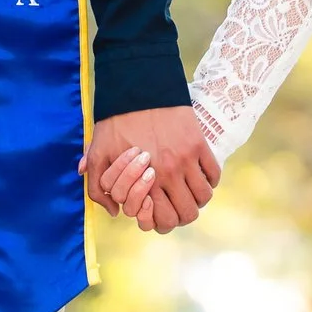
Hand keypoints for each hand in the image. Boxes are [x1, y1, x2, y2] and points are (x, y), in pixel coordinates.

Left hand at [82, 107, 218, 232]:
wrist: (139, 88)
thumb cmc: (115, 122)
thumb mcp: (98, 154)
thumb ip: (98, 188)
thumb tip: (115, 212)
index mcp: (146, 180)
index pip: (164, 221)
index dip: (162, 223)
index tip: (158, 211)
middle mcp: (170, 173)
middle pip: (189, 214)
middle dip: (181, 215)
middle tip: (174, 204)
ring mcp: (188, 159)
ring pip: (204, 197)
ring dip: (196, 198)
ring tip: (186, 190)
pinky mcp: (199, 143)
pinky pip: (214, 174)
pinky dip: (209, 180)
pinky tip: (197, 174)